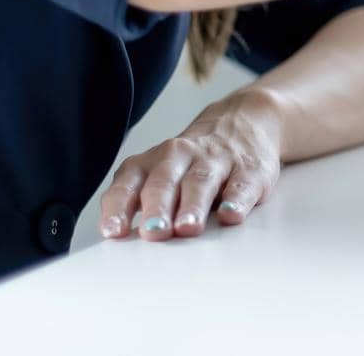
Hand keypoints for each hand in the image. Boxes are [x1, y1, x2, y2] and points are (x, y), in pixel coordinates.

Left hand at [99, 87, 285, 240]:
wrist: (243, 122)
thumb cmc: (193, 161)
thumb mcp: (161, 173)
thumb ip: (141, 203)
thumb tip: (125, 241)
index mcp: (151, 162)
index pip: (128, 183)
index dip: (119, 207)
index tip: (114, 231)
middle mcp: (180, 157)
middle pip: (164, 182)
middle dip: (157, 209)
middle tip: (153, 232)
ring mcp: (215, 161)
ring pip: (200, 182)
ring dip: (192, 205)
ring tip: (187, 228)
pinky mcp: (249, 169)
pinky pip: (241, 184)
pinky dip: (236, 200)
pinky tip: (231, 215)